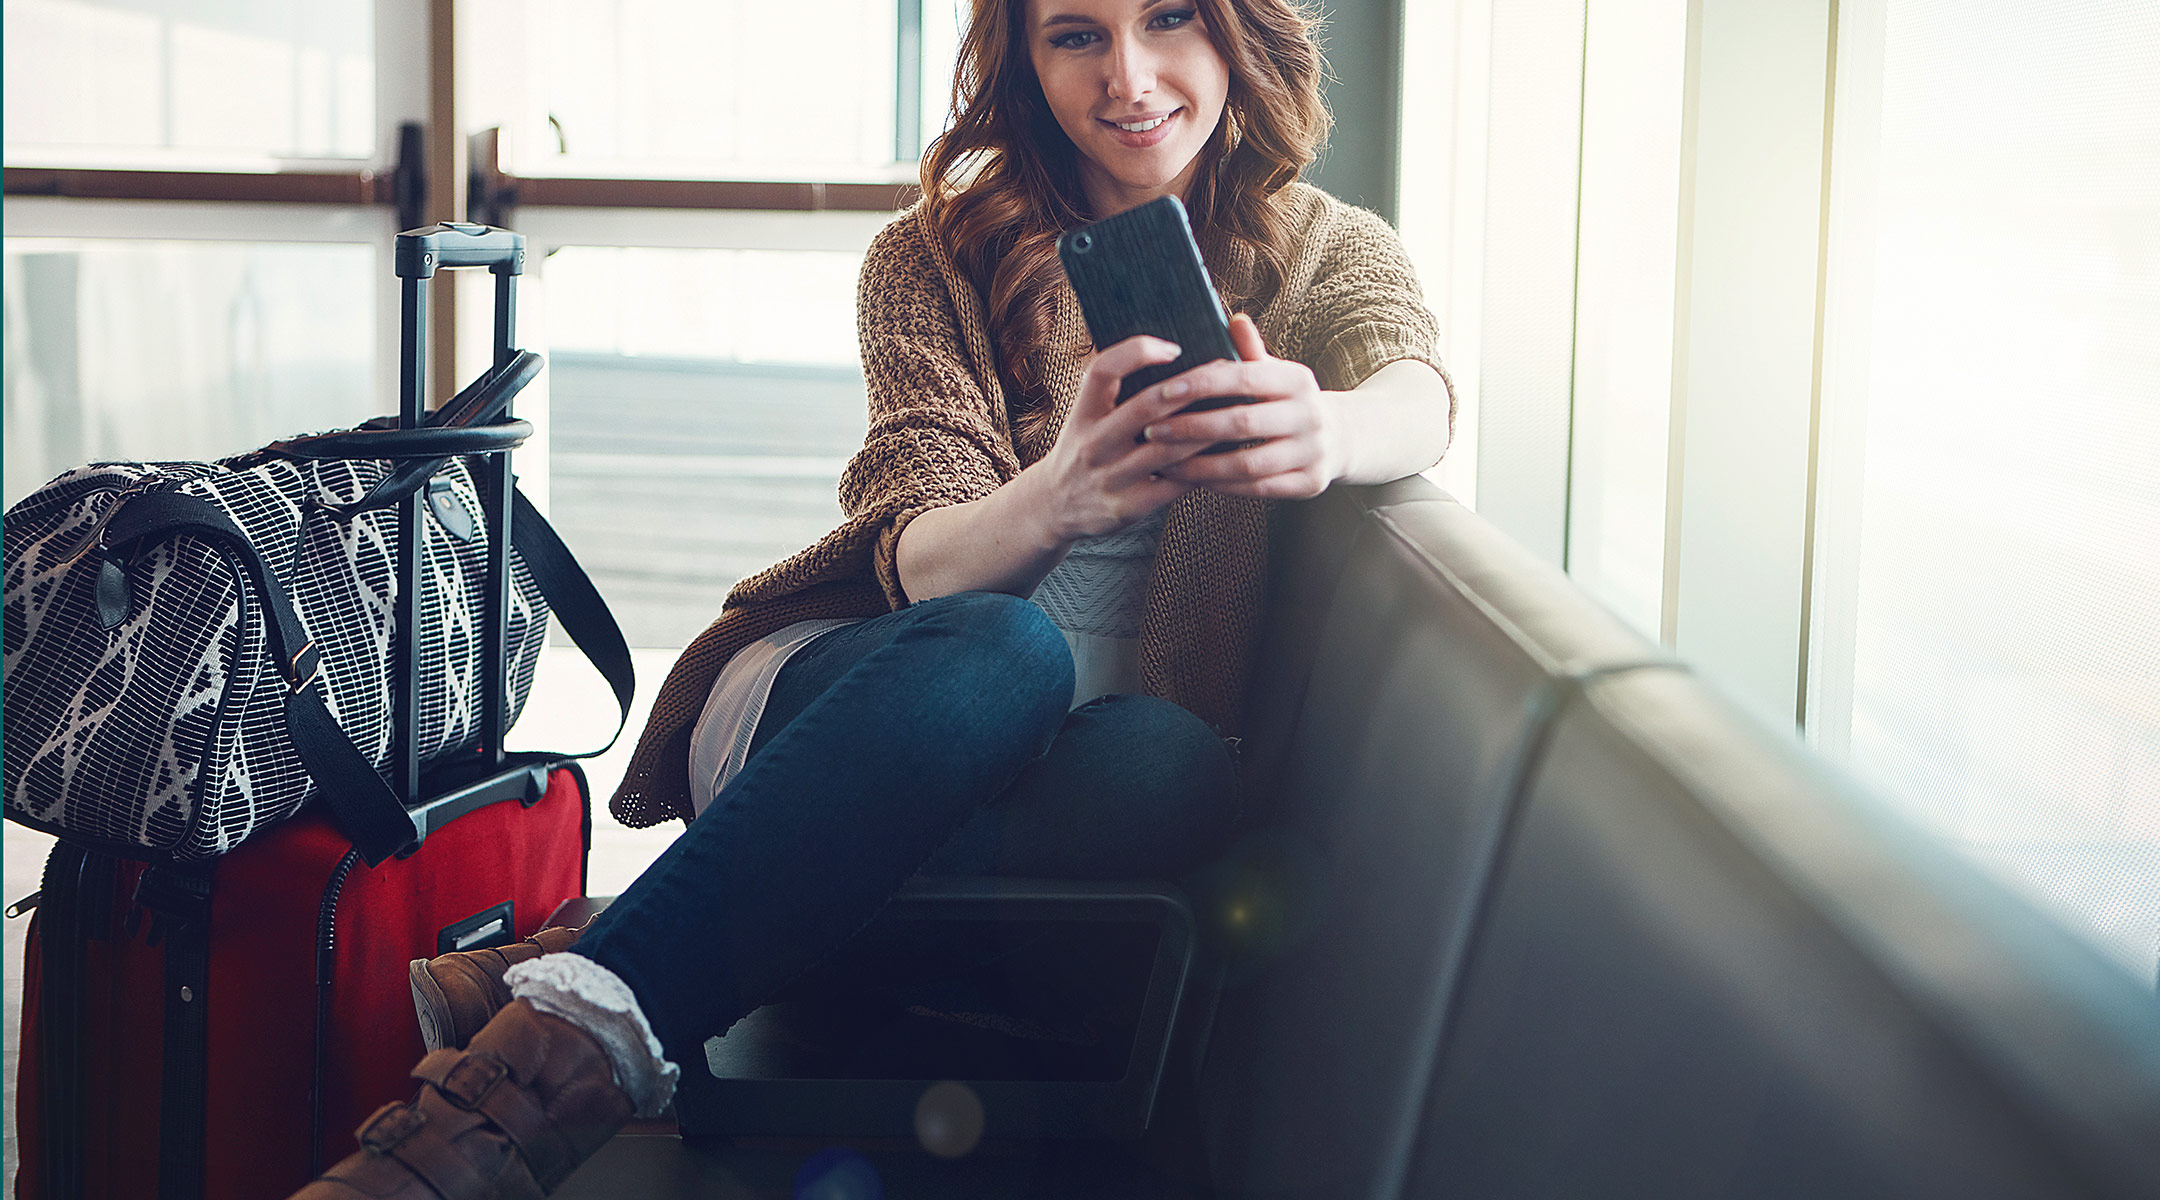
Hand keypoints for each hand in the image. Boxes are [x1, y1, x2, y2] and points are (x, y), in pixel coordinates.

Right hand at [1026, 334, 1219, 540]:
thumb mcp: (1085, 415)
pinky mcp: (1128, 506)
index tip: (1173, 348)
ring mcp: (1110, 477)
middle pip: (1145, 407)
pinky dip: (1202, 468)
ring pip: (1168, 449)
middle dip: (1191, 388)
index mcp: (1083, 412)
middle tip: (1226, 373)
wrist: (1055, 505)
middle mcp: (1093, 443)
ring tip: (1236, 410)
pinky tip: (1224, 455)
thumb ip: (1115, 389)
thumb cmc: (1086, 448)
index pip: (1103, 371)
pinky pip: (1174, 485)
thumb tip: (1170, 352)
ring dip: (1206, 428)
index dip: (1137, 353)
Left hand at [1130, 314, 1345, 499]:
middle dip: (1191, 428)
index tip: (1162, 392)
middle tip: (1152, 430)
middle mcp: (1310, 415)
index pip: (1244, 378)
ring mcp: (1313, 452)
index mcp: (1298, 380)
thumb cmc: (1289, 400)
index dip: (1202, 384)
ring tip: (1163, 462)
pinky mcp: (1309, 484)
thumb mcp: (1276, 372)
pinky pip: (1257, 489)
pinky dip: (1221, 486)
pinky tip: (1192, 481)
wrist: (1341, 438)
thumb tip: (1233, 318)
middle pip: (1242, 423)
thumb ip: (1250, 351)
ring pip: (1247, 464)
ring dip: (1200, 466)